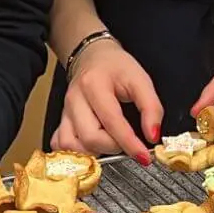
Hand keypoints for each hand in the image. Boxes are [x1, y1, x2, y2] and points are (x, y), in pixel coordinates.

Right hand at [53, 39, 163, 161]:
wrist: (94, 56)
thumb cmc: (116, 68)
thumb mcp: (140, 79)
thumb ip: (151, 107)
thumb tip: (152, 135)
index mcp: (95, 84)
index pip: (112, 121)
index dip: (130, 143)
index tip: (144, 156)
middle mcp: (75, 98)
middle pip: (90, 137)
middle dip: (113, 147)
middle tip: (126, 141)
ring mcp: (65, 110)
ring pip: (72, 144)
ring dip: (94, 151)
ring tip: (109, 142)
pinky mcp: (61, 119)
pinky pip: (60, 144)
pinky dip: (76, 151)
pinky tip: (91, 146)